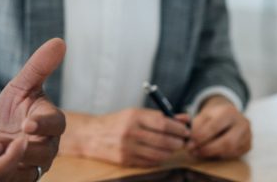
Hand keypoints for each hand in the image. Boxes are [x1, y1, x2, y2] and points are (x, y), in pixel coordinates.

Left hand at [0, 38, 66, 177]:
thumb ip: (39, 66)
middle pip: (42, 154)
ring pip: (26, 170)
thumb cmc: (18, 108)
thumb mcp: (22, 85)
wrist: (4, 133)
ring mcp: (34, 166)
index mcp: (52, 123)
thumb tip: (59, 41)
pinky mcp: (19, 178)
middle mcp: (48, 147)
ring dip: (6, 164)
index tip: (29, 125)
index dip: (43, 125)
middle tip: (5, 145)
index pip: (55, 124)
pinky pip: (9, 179)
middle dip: (24, 151)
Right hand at [66, 108, 190, 166]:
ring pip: (160, 154)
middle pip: (164, 140)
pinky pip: (150, 162)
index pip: (163, 123)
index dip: (179, 128)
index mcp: (133, 116)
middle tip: (181, 140)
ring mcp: (127, 148)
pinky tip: (159, 153)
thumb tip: (185, 119)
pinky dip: (159, 158)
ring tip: (171, 147)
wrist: (90, 135)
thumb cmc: (116, 122)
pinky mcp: (125, 160)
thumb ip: (160, 116)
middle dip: (178, 142)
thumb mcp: (135, 114)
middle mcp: (130, 132)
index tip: (186, 130)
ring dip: (170, 151)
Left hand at [188, 96, 250, 158]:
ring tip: (198, 153)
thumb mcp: (202, 114)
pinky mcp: (248, 145)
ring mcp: (248, 135)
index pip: (214, 127)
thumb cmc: (212, 116)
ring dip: (212, 154)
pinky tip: (209, 153)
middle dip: (207, 149)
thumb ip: (191, 122)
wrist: (229, 114)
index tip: (188, 144)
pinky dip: (220, 156)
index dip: (200, 137)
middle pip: (226, 142)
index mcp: (229, 112)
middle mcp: (242, 123)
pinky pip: (234, 154)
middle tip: (192, 152)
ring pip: (231, 150)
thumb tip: (181, 129)